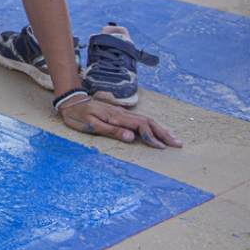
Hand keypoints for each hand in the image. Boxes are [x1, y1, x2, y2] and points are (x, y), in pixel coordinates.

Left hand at [59, 97, 182, 148]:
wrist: (71, 101)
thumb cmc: (78, 116)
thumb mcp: (91, 125)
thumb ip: (111, 130)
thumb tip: (132, 137)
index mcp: (117, 117)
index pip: (140, 127)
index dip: (152, 137)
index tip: (161, 148)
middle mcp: (122, 114)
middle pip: (148, 122)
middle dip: (164, 133)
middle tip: (178, 143)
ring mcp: (121, 113)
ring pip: (146, 119)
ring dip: (160, 129)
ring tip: (172, 138)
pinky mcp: (119, 113)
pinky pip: (140, 119)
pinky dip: (151, 125)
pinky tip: (155, 130)